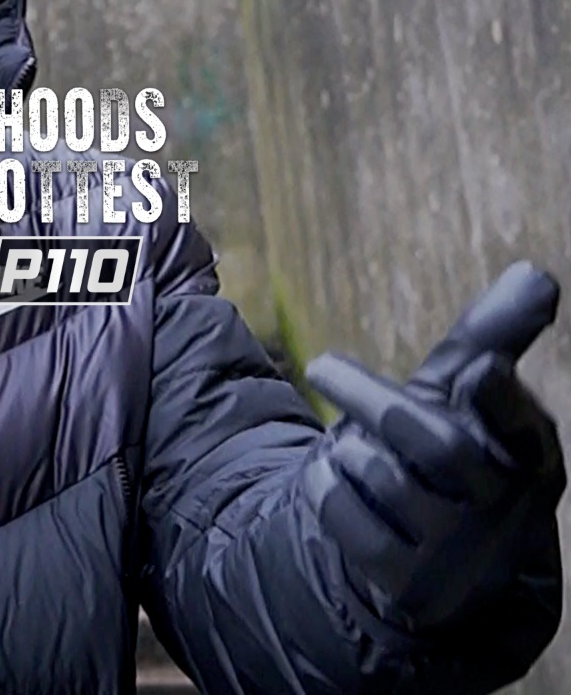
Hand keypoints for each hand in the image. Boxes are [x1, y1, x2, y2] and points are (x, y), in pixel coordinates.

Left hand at [301, 261, 564, 629]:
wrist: (433, 562)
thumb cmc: (449, 458)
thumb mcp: (465, 399)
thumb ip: (491, 339)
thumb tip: (536, 273)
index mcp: (528, 453)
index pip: (525, 427)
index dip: (502, 401)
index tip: (479, 373)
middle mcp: (503, 506)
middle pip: (433, 442)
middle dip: (368, 397)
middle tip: (320, 365)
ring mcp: (458, 553)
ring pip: (383, 476)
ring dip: (349, 447)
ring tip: (349, 446)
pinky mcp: (409, 584)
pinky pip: (349, 520)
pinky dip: (326, 486)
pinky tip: (331, 477)